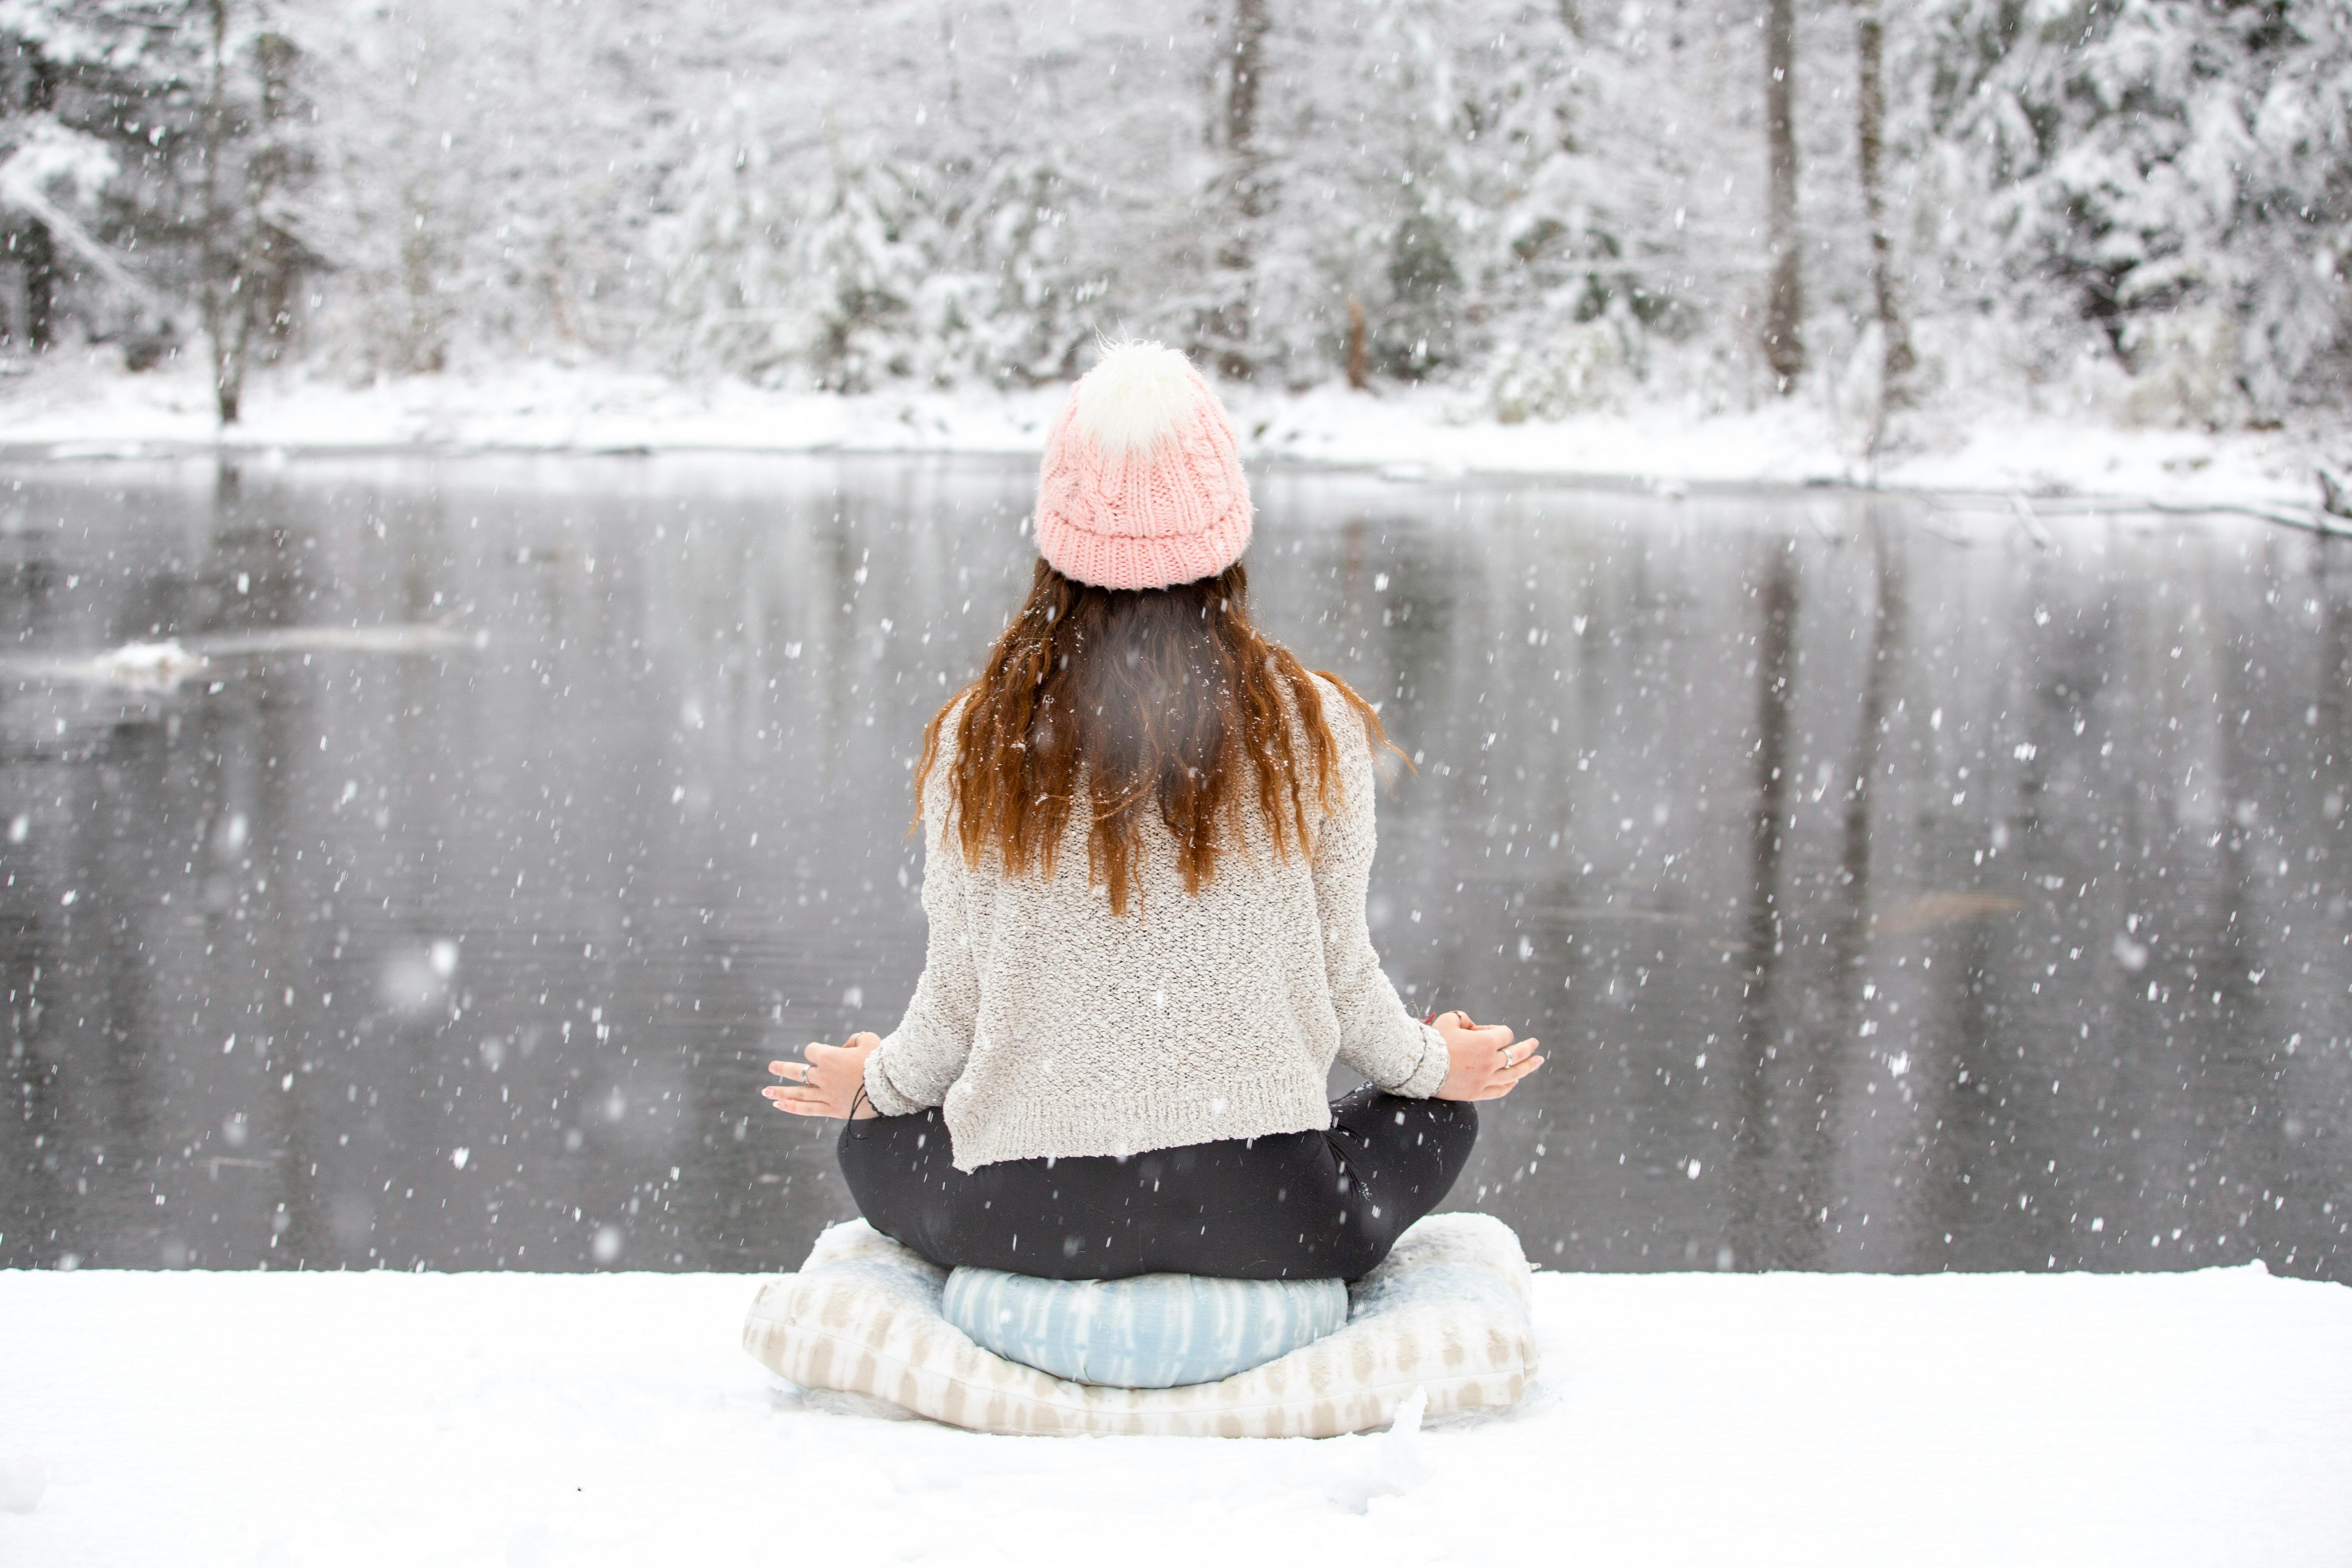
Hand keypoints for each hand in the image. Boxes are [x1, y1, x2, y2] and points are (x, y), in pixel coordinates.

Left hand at [763, 1032, 882, 1119]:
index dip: (817, 1051)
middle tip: (771, 1067)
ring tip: (765, 1091)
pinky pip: (808, 1109)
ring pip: (798, 1093)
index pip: (812, 1051)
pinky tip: (778, 1105)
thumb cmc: (881, 1060)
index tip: (827, 1053)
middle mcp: (823, 1076)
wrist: (891, 1085)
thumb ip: (854, 1039)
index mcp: (830, 1057)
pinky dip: (792, 1107)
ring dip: (780, 1091)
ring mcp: (826, 1094)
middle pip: (798, 1072)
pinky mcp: (832, 1109)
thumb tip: (845, 1047)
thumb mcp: (869, 1040)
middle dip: (782, 1069)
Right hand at [1430, 1011, 1541, 1101]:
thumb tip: (1474, 1027)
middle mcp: (1490, 1062)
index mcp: (1486, 1042)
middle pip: (1516, 1053)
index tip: (1484, 1032)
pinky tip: (1516, 1080)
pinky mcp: (1476, 1092)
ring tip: (1537, 1061)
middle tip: (1535, 1044)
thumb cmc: (1433, 1040)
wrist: (1418, 1066)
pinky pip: (1499, 1090)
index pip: (1505, 1035)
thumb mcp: (1449, 1020)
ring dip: (1527, 1066)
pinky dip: (1509, 1085)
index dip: (1497, 1031)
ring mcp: (1485, 1079)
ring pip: (1513, 1073)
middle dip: (1527, 1047)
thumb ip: (1465, 1019)